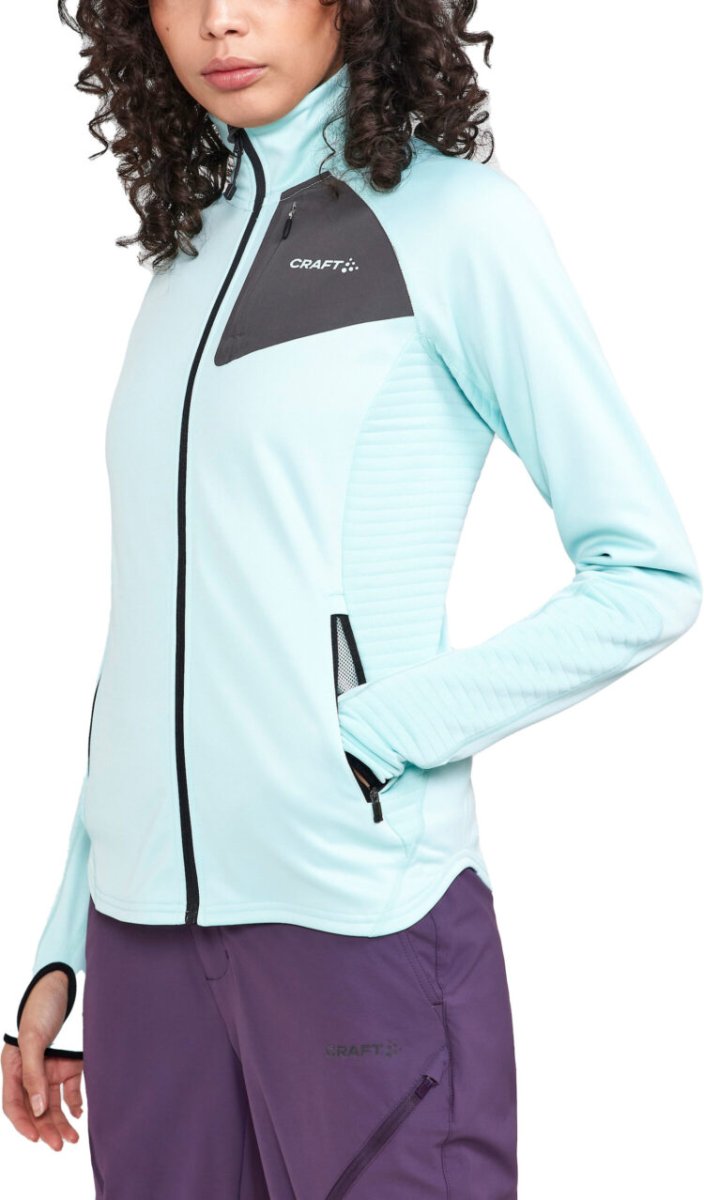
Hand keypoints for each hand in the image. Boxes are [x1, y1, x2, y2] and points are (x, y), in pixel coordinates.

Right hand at [1, 970, 82, 1149]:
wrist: (67, 982)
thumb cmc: (43, 1005)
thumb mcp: (33, 1038)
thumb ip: (33, 1074)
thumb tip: (37, 1109)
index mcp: (14, 1066)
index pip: (14, 1103)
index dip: (23, 1122)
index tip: (36, 1136)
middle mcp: (32, 1071)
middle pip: (36, 1108)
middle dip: (46, 1128)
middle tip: (58, 1145)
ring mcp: (52, 1068)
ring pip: (53, 1104)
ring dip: (61, 1122)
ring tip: (72, 1139)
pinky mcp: (71, 1063)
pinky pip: (71, 1090)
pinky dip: (75, 1104)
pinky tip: (80, 1114)